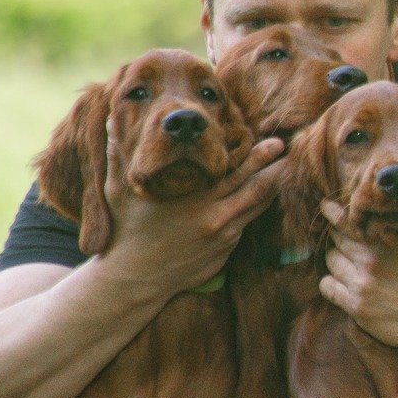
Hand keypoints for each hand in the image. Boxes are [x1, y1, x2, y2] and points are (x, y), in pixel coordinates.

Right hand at [98, 122, 284, 298]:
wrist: (135, 279)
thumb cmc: (127, 230)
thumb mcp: (118, 191)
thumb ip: (118, 154)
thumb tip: (110, 119)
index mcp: (192, 198)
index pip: (231, 170)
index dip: (252, 153)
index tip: (264, 137)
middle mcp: (213, 216)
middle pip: (255, 185)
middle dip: (273, 165)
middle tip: (287, 146)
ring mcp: (223, 235)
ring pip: (257, 205)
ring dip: (273, 185)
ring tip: (287, 166)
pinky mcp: (226, 249)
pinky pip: (249, 223)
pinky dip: (260, 206)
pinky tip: (268, 193)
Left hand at [317, 197, 397, 349]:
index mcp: (387, 240)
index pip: (346, 219)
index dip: (332, 211)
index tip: (326, 206)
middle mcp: (370, 261)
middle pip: (336, 240)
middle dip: (339, 236)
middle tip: (345, 237)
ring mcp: (363, 286)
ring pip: (331, 263)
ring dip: (336, 259)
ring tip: (348, 260)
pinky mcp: (359, 309)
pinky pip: (329, 289)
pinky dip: (331, 282)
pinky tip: (343, 281)